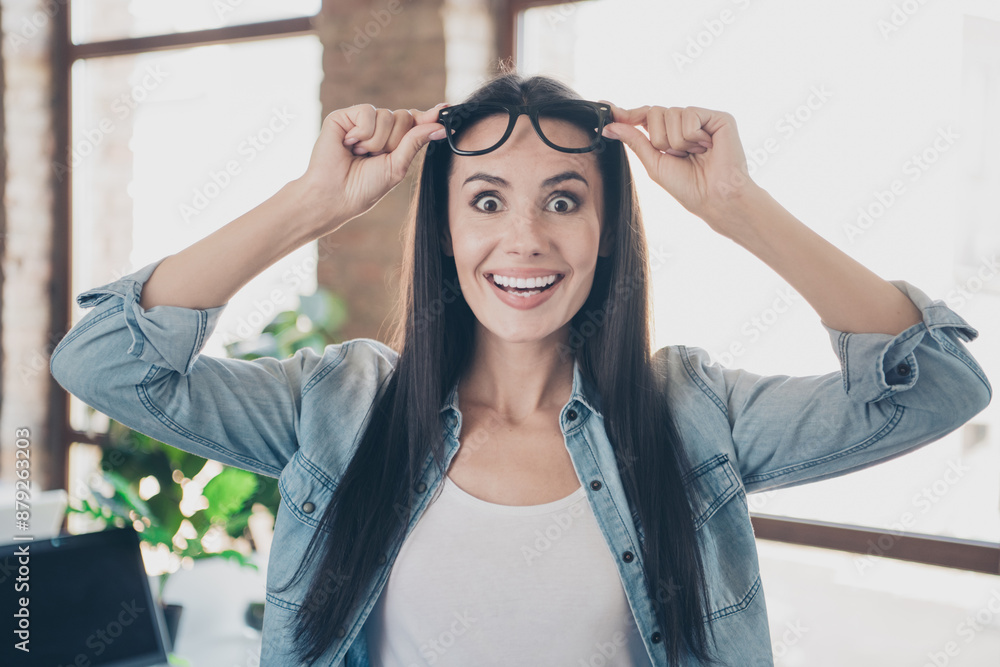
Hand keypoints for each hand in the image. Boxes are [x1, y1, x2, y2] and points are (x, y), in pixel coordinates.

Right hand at [296, 102, 447, 233]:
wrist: (336, 195)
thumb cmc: (364, 187)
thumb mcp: (397, 166)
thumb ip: (416, 142)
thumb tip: (441, 127)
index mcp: (392, 141)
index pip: (414, 122)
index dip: (429, 117)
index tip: (447, 108)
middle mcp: (378, 129)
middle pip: (405, 116)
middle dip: (395, 140)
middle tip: (376, 157)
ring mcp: (361, 121)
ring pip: (388, 115)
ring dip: (377, 141)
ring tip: (360, 154)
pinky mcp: (344, 116)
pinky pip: (368, 112)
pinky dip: (362, 132)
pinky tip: (349, 144)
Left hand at [600, 102, 761, 231]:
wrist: (714, 197)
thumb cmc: (687, 186)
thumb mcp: (653, 163)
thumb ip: (634, 141)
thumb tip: (609, 126)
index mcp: (669, 134)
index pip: (644, 116)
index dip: (626, 113)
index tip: (605, 107)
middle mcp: (684, 123)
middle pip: (654, 112)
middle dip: (659, 139)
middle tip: (677, 156)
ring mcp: (701, 118)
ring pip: (670, 113)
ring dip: (677, 141)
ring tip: (695, 154)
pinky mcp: (717, 117)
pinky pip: (689, 114)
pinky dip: (692, 136)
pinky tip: (706, 147)